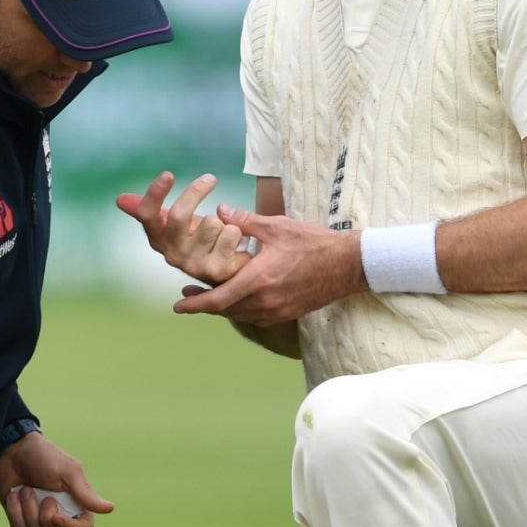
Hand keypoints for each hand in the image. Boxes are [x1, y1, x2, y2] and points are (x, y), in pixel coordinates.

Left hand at [0, 432, 113, 526]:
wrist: (12, 450)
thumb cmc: (44, 457)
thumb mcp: (67, 472)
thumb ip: (85, 493)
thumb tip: (110, 508)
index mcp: (77, 504)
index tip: (56, 516)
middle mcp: (60, 515)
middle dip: (48, 521)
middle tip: (45, 497)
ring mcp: (39, 519)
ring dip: (29, 511)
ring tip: (26, 489)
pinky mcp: (21, 519)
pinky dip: (15, 513)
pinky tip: (14, 494)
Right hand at [116, 171, 254, 283]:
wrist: (229, 270)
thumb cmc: (200, 241)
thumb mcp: (175, 223)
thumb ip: (151, 209)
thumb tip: (119, 199)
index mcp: (160, 240)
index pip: (148, 215)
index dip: (154, 194)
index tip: (168, 174)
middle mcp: (172, 254)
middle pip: (179, 215)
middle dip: (196, 191)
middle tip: (210, 179)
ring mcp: (194, 264)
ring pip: (211, 221)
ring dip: (221, 220)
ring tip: (222, 233)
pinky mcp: (216, 270)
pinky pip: (229, 232)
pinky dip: (236, 230)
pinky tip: (233, 243)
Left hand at [172, 205, 364, 326]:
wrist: (348, 265)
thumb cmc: (314, 242)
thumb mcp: (277, 227)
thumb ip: (244, 221)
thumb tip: (218, 210)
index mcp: (259, 279)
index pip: (219, 299)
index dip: (196, 304)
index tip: (178, 305)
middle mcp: (266, 301)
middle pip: (225, 310)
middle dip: (205, 305)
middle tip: (187, 299)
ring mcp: (277, 311)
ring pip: (240, 315)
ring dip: (223, 308)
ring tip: (207, 298)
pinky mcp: (287, 314)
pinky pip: (256, 316)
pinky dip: (241, 309)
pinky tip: (237, 298)